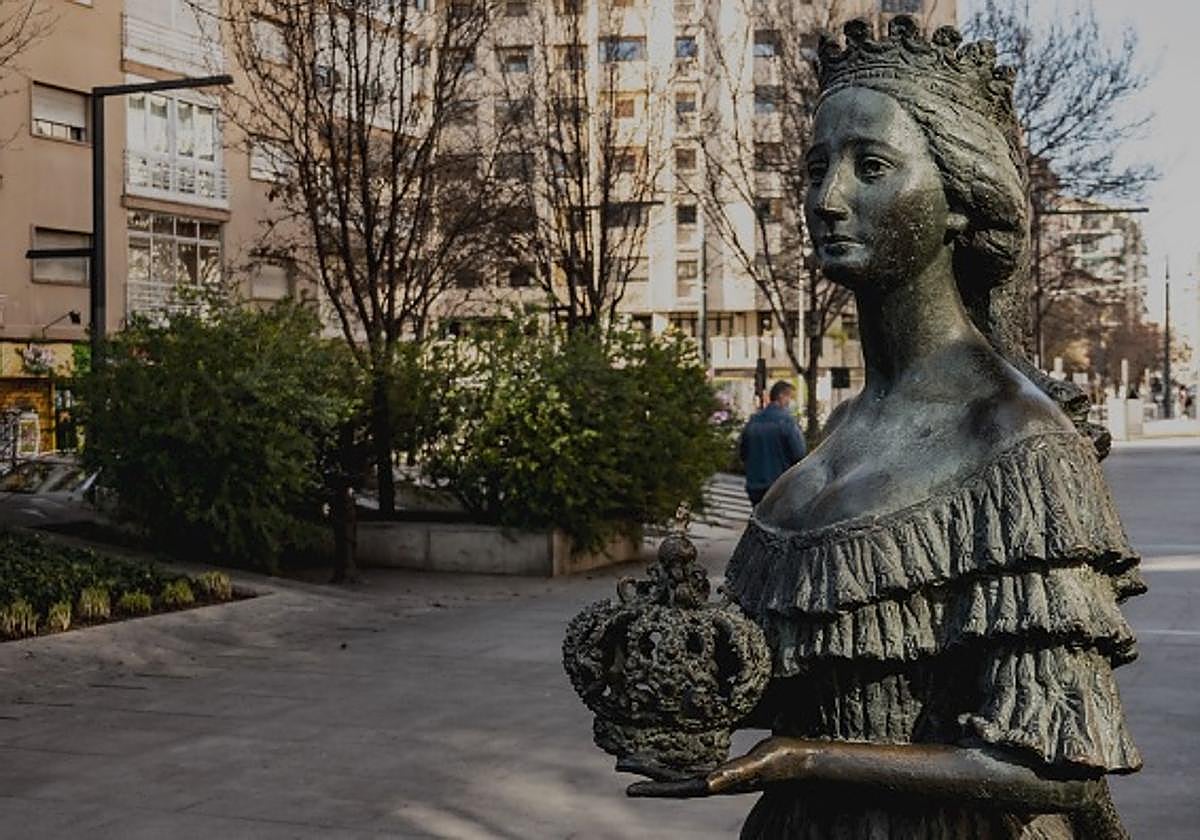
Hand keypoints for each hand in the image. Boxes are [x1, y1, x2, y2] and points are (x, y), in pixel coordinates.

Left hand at [626, 737, 816, 797]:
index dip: (654, 786)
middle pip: (675, 778)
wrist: (809, 759)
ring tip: (638, 756)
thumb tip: (706, 784)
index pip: (680, 786)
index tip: (628, 786)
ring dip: (661, 763)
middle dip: (649, 772)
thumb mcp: (759, 762)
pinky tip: (673, 747)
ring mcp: (724, 772)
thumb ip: (733, 773)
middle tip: (620, 764)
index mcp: (722, 782)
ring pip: (684, 768)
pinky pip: (698, 759)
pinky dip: (681, 755)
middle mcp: (719, 780)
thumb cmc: (787, 760)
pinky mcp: (731, 762)